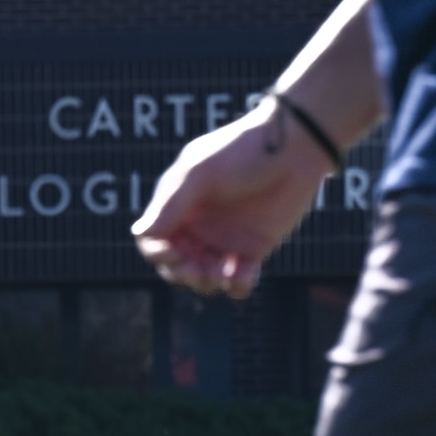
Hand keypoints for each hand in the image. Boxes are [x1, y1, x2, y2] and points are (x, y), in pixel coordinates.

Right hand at [132, 101, 330, 298]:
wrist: (294, 149)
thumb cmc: (242, 152)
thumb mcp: (199, 172)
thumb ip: (170, 203)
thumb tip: (141, 233)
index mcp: (178, 207)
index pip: (153, 241)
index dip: (157, 253)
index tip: (173, 252)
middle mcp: (198, 227)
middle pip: (175, 266)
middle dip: (182, 273)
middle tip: (198, 269)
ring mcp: (225, 240)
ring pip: (204, 277)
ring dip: (208, 281)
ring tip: (223, 270)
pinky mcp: (253, 250)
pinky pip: (237, 281)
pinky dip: (236, 285)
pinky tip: (242, 275)